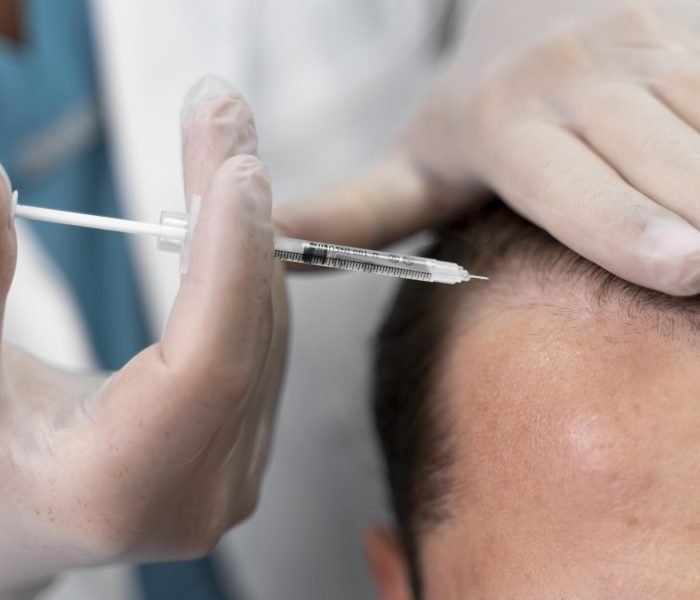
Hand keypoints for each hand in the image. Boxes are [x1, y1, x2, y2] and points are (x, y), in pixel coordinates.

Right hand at [0, 77, 286, 594]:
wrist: (14, 517)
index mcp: (117, 485)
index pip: (207, 362)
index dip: (228, 256)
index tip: (240, 165)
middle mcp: (196, 494)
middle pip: (245, 335)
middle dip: (239, 216)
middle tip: (224, 117)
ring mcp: (231, 480)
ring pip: (266, 335)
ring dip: (249, 238)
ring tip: (223, 153)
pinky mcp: (243, 455)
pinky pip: (264, 348)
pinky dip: (248, 279)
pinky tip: (231, 221)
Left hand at [277, 0, 699, 295]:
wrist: (538, 4)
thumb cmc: (480, 109)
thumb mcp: (414, 161)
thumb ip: (354, 214)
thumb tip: (277, 256)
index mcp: (508, 125)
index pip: (574, 190)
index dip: (629, 234)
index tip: (683, 273)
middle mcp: (581, 80)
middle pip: (669, 172)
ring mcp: (651, 49)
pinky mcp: (699, 33)